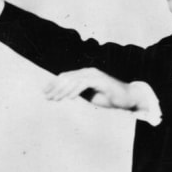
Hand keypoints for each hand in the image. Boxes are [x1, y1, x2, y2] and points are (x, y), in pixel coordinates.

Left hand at [44, 68, 161, 124]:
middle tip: (46, 97)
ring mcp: (94, 75)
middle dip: (55, 87)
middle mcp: (87, 72)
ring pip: (73, 80)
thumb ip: (78, 93)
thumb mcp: (89, 95)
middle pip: (66, 77)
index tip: (44, 93)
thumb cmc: (108, 97)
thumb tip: (63, 95)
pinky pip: (84, 84)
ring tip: (55, 99)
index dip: (53, 84)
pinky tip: (69, 98)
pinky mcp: (100, 80)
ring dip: (63, 90)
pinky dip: (75, 90)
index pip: (65, 77)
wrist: (127, 98)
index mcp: (84, 74)